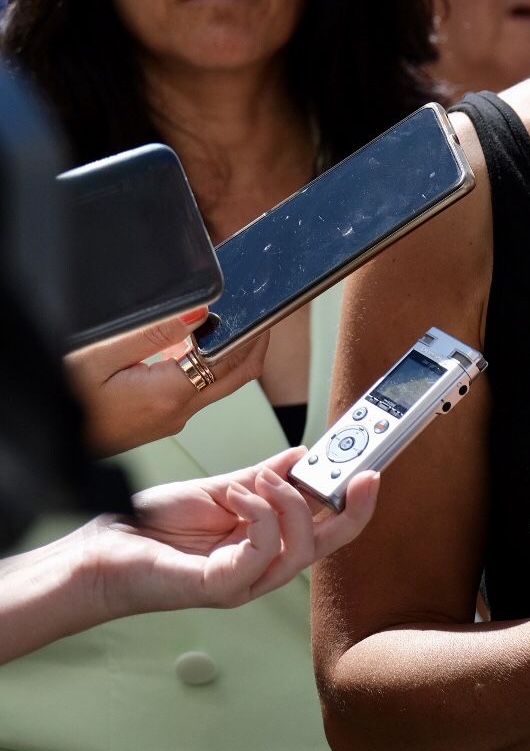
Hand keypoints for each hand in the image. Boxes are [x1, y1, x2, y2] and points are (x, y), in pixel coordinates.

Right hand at [66, 308, 268, 456]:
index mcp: (169, 395)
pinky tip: (184, 345)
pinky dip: (200, 366)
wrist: (41, 440)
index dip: (256, 335)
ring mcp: (168, 421)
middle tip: (261, 313)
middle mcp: (176, 413)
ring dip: (225, 354)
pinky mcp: (156, 423)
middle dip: (253, 344)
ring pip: (214, 385)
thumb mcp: (100, 356)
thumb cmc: (60, 400)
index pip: (233, 362)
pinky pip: (191, 392)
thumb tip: (200, 313)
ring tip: (227, 320)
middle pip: (235, 376)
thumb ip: (155, 333)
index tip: (267, 311)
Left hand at [93, 446, 379, 616]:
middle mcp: (264, 566)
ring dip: (291, 504)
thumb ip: (263, 477)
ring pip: (303, 550)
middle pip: (330, 544)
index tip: (368, 466)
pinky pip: (264, 553)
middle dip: (354, 508)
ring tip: (262, 480)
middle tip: (363, 474)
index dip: (351, 499)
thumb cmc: (152, 526)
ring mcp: (246, 581)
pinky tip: (239, 495)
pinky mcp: (224, 588)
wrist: (103, 549)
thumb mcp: (219, 489)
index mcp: (268, 542)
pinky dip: (260, 516)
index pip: (326, 526)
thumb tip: (302, 457)